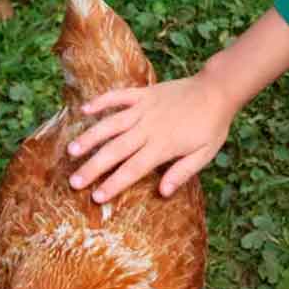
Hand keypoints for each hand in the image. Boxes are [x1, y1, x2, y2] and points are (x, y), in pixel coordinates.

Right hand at [66, 73, 235, 201]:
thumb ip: (183, 172)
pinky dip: (101, 101)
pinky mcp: (144, 93)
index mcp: (163, 146)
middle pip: (116, 150)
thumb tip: (163, 193)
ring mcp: (144, 108)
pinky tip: (84, 109)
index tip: (96, 197)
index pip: (133, 169)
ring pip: (110, 124)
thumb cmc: (212, 126)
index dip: (114, 184)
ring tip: (71, 150)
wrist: (217, 91)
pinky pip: (118, 96)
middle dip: (93, 167)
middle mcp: (149, 128)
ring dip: (90, 137)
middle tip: (74, 181)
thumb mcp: (205, 154)